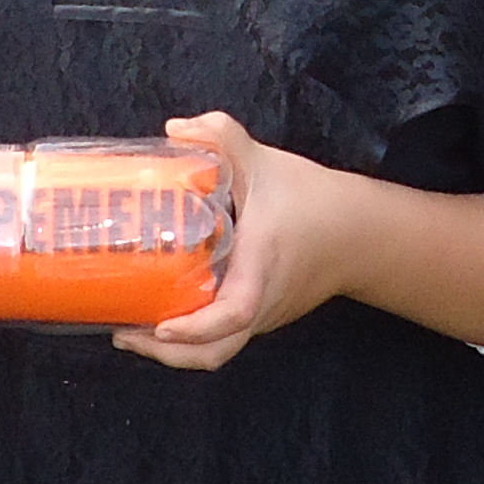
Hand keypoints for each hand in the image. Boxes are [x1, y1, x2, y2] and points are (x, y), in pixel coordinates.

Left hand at [116, 110, 345, 372]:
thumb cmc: (313, 200)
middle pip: (214, 353)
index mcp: (261, 268)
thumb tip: (174, 129)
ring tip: (132, 327)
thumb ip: (222, 137)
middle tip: (123, 332)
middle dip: (165, 353)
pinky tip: (164, 308)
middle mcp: (261, 303)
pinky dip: (192, 334)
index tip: (160, 327)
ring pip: (218, 350)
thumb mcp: (266, 161)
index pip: (234, 312)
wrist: (361, 232)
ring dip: (174, 348)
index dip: (195, 327)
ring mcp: (263, 315)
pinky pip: (225, 336)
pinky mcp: (262, 315)